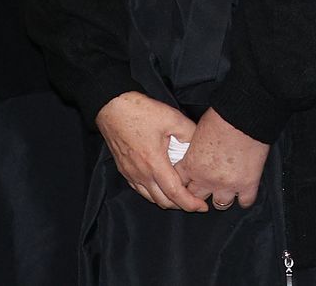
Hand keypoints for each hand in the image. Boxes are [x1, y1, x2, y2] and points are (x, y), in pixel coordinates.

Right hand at [96, 91, 205, 211]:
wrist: (113, 108)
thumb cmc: (141, 112)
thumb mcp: (173, 118)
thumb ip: (190, 134)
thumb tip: (199, 146)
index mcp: (154, 163)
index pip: (175, 193)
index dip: (190, 203)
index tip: (203, 207)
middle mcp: (141, 173)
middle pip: (163, 201)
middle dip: (181, 205)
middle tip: (195, 201)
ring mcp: (130, 174)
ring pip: (150, 198)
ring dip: (167, 200)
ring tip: (181, 195)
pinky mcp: (124, 170)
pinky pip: (140, 190)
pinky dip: (153, 193)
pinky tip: (162, 185)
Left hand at [182, 108, 268, 209]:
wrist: (246, 115)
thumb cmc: (222, 117)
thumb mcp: (197, 131)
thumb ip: (194, 148)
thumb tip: (196, 151)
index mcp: (191, 166)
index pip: (179, 185)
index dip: (185, 183)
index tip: (190, 182)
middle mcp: (207, 179)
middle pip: (197, 199)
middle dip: (201, 193)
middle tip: (207, 186)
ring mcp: (228, 184)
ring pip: (221, 204)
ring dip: (223, 197)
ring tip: (227, 189)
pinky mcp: (248, 184)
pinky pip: (245, 202)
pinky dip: (245, 198)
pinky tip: (245, 190)